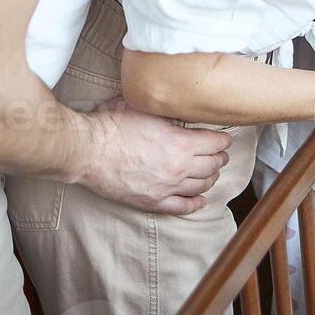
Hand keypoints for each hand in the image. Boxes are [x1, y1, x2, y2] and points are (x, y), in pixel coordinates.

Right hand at [78, 99, 231, 215]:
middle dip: (220, 158)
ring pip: (201, 185)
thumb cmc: (113, 126)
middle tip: (222, 154)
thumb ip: (169, 113)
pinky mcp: (152, 201)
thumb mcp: (147, 109)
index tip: (225, 138)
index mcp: (181, 143)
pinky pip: (182, 207)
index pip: (215, 142)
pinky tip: (201, 200)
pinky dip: (196, 203)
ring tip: (213, 173)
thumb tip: (180, 108)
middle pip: (212, 165)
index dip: (223, 140)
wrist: (89, 150)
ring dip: (211, 178)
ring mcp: (167, 187)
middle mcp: (179, 167)